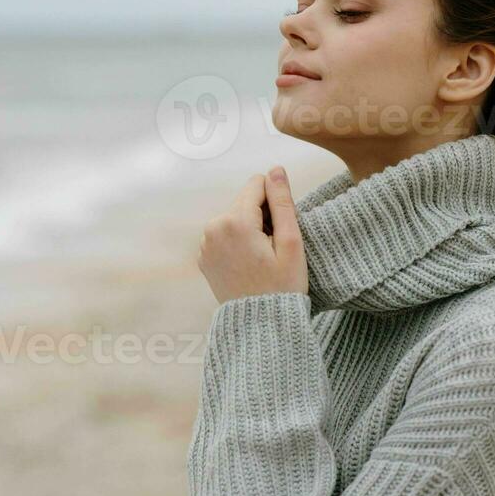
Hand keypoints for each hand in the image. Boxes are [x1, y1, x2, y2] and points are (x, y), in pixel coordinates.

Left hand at [196, 166, 309, 304]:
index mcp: (235, 221)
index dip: (276, 202)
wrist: (259, 326)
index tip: (281, 230)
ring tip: (262, 258)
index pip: (258, 184)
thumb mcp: (291, 242)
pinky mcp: (203, 256)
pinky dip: (238, 242)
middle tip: (274, 248)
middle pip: (245, 200)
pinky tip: (249, 264)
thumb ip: (282, 202)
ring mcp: (204, 243)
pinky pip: (225, 234)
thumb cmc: (282, 286)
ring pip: (235, 216)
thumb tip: (276, 169)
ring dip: (250, 228)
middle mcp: (213, 228)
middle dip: (262, 215)